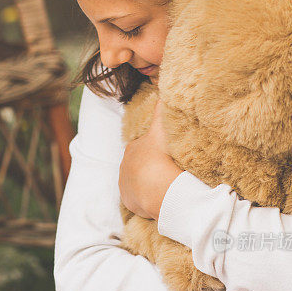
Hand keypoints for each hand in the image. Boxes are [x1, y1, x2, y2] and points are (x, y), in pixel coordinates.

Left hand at [119, 97, 182, 219]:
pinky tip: (159, 197)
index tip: (166, 155)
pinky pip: (139, 199)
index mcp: (131, 150)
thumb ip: (160, 110)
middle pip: (139, 166)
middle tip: (167, 170)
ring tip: (164, 185)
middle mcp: (124, 167)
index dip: (154, 150)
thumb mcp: (161, 130)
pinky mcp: (129, 202)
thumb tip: (160, 88)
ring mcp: (125, 186)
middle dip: (151, 167)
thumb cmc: (161, 158)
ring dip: (148, 183)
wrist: (159, 189)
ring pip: (138, 183)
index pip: (142, 148)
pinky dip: (147, 198)